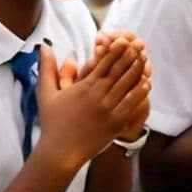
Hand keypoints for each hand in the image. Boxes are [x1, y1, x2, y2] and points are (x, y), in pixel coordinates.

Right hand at [37, 37, 148, 168]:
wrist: (60, 152)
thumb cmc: (52, 122)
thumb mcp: (46, 92)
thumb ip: (47, 68)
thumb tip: (43, 46)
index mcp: (84, 86)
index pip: (103, 63)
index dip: (115, 50)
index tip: (123, 40)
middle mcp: (98, 95)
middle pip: (118, 71)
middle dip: (129, 56)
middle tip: (139, 44)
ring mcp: (108, 110)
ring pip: (127, 85)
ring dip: (137, 71)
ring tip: (144, 59)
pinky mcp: (116, 123)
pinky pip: (131, 104)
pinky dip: (140, 93)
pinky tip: (147, 83)